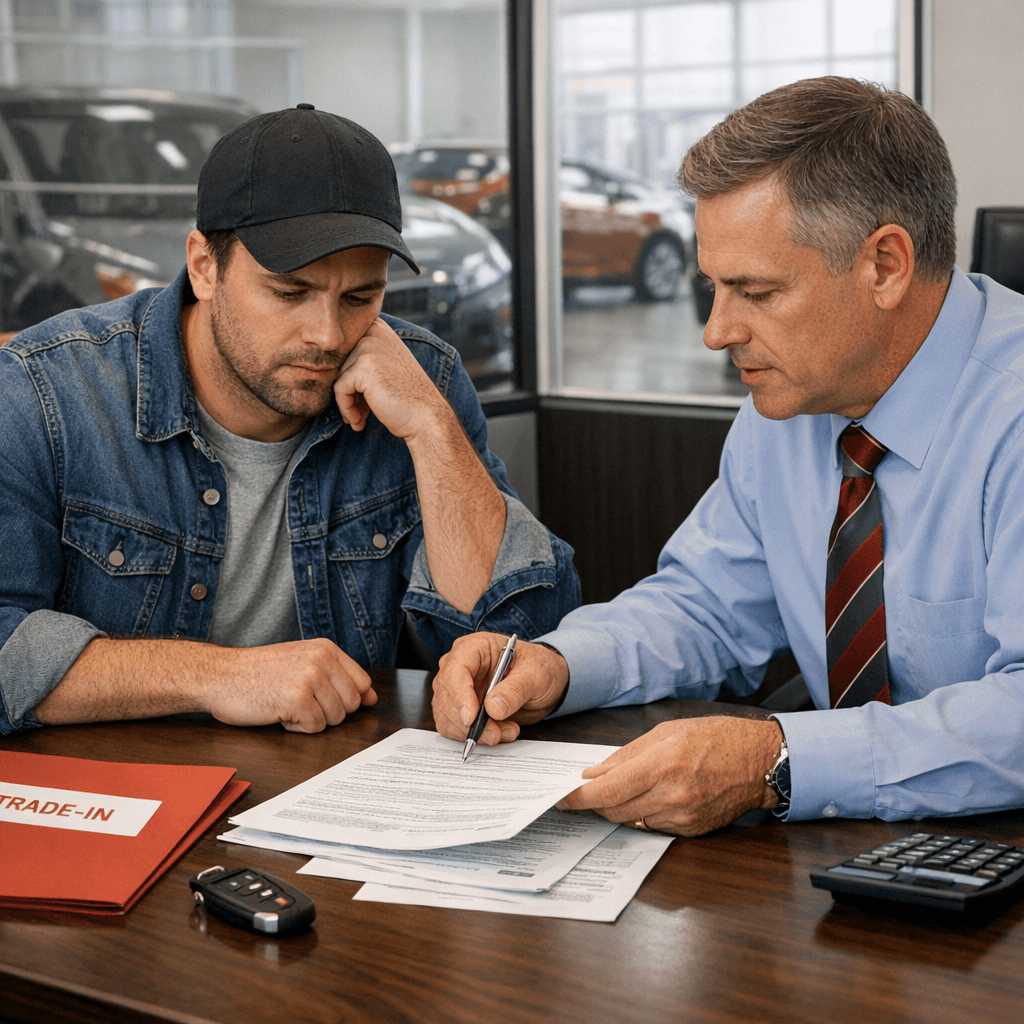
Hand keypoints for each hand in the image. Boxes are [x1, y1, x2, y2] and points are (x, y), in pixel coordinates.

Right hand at [207, 638, 376, 732]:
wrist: (219, 675)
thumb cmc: (258, 672)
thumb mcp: (302, 662)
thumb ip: (338, 677)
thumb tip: (372, 698)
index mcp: (326, 648)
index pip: (362, 682)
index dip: (350, 700)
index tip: (328, 701)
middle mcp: (321, 659)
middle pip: (351, 704)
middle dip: (329, 712)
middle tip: (301, 702)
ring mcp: (310, 678)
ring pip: (335, 718)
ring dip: (311, 719)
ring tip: (287, 704)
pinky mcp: (296, 699)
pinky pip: (315, 727)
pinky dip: (297, 727)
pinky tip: (279, 713)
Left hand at [333, 318, 448, 436]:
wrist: (426, 416)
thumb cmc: (407, 397)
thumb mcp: (387, 366)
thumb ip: (365, 357)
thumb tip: (328, 364)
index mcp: (378, 328)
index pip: (345, 352)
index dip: (349, 377)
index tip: (360, 398)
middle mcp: (373, 332)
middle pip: (340, 364)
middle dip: (348, 391)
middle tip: (360, 412)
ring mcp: (369, 347)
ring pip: (338, 377)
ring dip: (347, 402)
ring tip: (360, 418)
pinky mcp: (363, 366)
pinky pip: (339, 390)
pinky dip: (346, 409)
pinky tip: (359, 422)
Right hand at [432, 633, 569, 745]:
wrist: (543, 683)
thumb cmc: (538, 668)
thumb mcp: (536, 674)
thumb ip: (516, 689)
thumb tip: (493, 707)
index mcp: (475, 648)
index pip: (456, 669)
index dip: (459, 695)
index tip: (471, 718)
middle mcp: (460, 666)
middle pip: (447, 696)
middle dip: (469, 721)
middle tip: (496, 733)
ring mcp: (457, 688)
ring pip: (447, 715)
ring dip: (473, 731)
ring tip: (505, 731)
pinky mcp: (459, 708)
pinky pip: (453, 727)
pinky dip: (473, 736)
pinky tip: (498, 732)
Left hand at [556, 716, 783, 835]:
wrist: (760, 762)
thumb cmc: (716, 738)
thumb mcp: (667, 732)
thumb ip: (627, 755)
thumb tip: (595, 773)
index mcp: (663, 764)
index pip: (608, 790)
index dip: (580, 797)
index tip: (564, 797)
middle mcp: (672, 795)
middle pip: (615, 810)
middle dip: (594, 803)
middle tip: (582, 793)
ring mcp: (683, 816)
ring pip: (631, 821)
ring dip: (618, 808)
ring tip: (617, 791)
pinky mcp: (692, 830)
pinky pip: (653, 826)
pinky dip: (642, 814)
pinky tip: (648, 798)